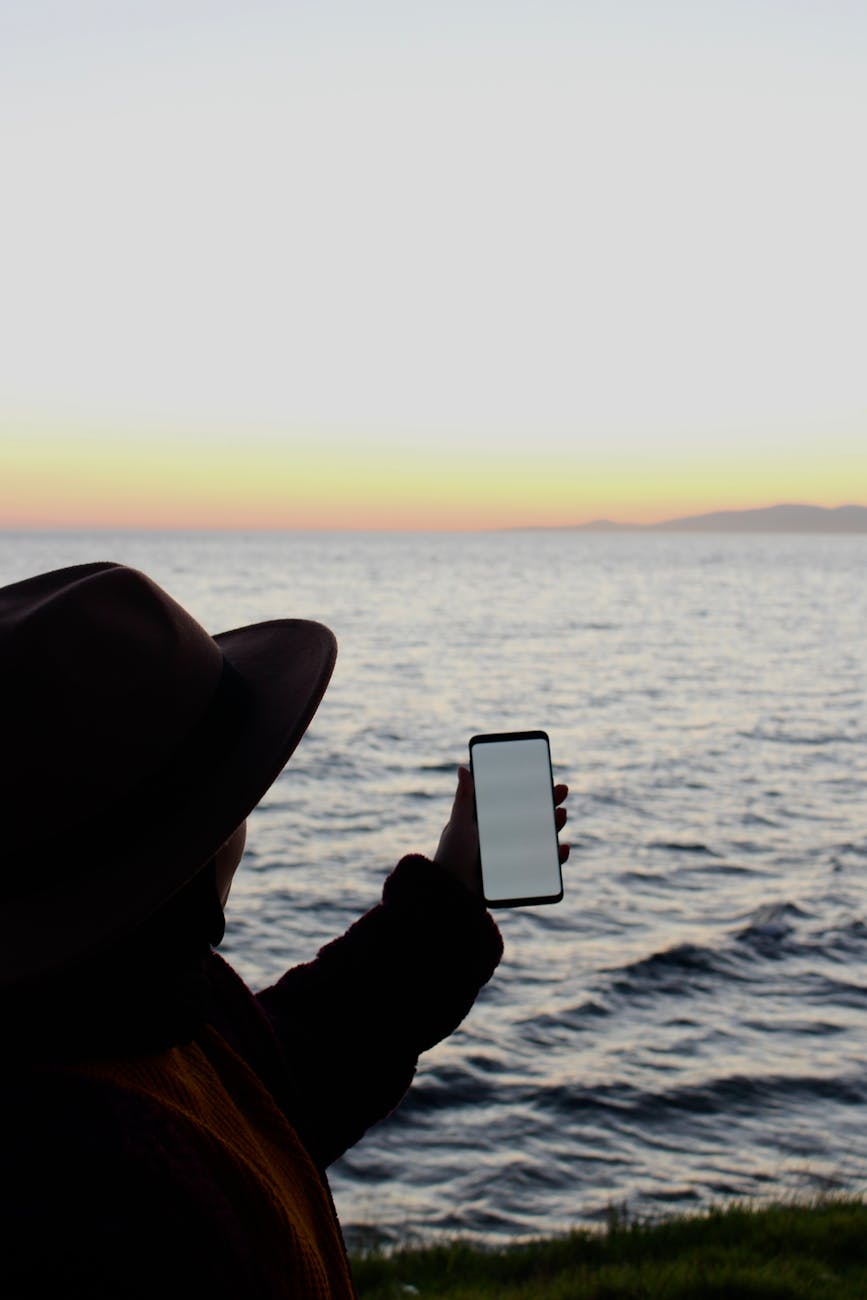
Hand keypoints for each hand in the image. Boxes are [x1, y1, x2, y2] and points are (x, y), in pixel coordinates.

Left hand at [434, 766, 569, 896]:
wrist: (455, 893)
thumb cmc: (452, 856)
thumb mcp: (459, 824)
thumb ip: (465, 798)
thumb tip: (462, 768)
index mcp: (492, 820)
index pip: (516, 800)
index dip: (532, 788)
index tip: (545, 775)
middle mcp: (506, 835)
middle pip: (534, 815)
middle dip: (550, 802)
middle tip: (562, 790)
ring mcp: (515, 853)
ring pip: (542, 837)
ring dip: (556, 824)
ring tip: (561, 814)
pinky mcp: (522, 872)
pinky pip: (544, 864)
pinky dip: (557, 856)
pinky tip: (563, 848)